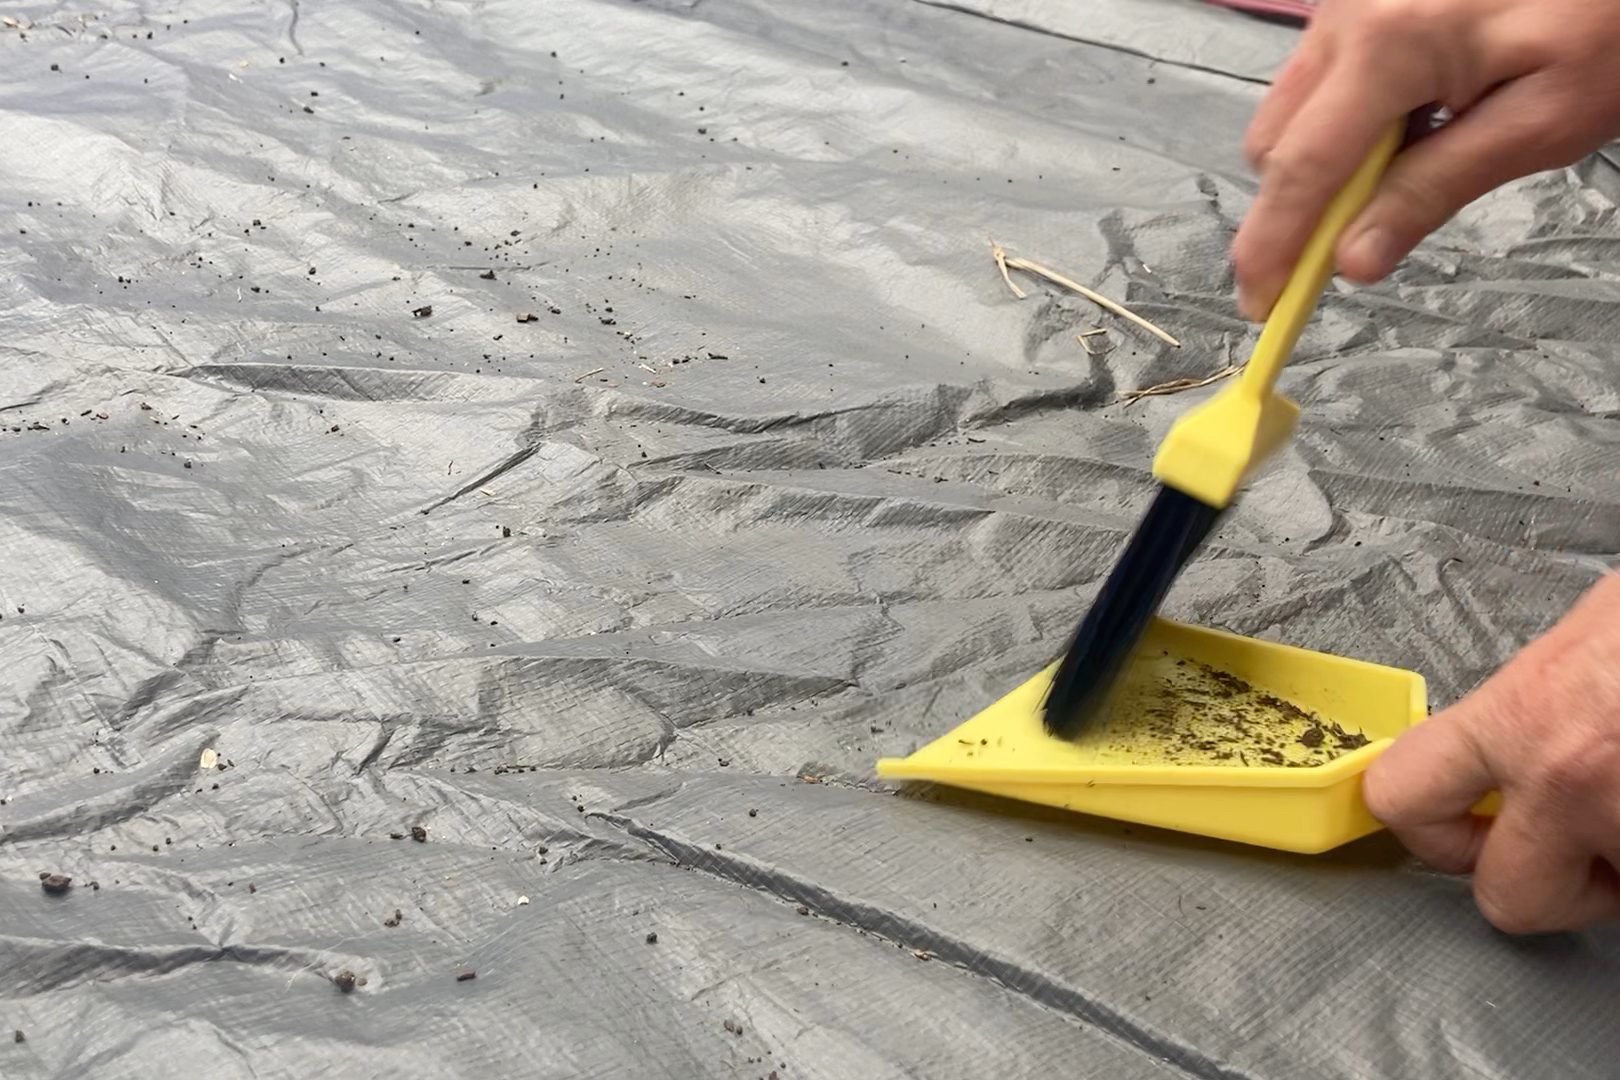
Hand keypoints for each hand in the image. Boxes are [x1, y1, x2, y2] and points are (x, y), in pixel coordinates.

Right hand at [1232, 0, 1619, 318]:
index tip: (1263, 306)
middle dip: (1295, 207)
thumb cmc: (1608, 20)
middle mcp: (1349, 15)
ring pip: (1288, 112)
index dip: (1273, 247)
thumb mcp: (1542, 120)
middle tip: (1352, 246)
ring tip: (1404, 169)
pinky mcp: (1359, 0)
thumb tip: (1353, 262)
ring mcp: (1347, 2)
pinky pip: (1318, 80)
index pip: (1303, 169)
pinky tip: (1408, 125)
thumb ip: (1437, 189)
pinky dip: (1341, 124)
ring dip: (1321, 164)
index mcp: (1390, 45)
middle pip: (1275, 144)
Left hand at [1363, 573, 1619, 933]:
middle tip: (1575, 845)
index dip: (1428, 826)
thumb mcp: (1593, 631)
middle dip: (1544, 882)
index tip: (1456, 824)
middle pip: (1506, 902)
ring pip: (1612, 901)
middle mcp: (1569, 783)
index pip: (1402, 797)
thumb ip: (1534, 695)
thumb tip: (1512, 728)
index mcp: (1523, 717)